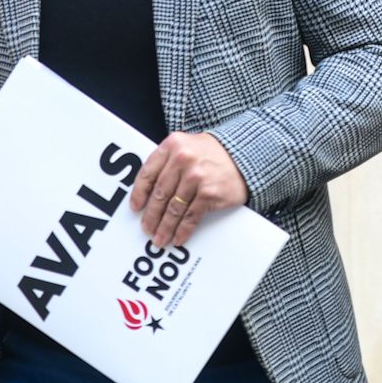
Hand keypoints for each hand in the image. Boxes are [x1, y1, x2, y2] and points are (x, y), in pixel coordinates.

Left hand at [128, 132, 250, 247]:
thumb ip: (167, 161)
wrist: (246, 155)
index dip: (139, 194)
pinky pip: (190, 216)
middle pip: (159, 194)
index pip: (147, 173)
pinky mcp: (209, 193)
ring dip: (165, 227)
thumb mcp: (186, 146)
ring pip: (173, 209)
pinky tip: (178, 237)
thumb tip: (148, 193)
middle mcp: (182, 159)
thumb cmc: (213, 153)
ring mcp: (196, 177)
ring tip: (160, 238)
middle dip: (151, 216)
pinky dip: (183, 230)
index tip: (135, 208)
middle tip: (147, 229)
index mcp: (172, 145)